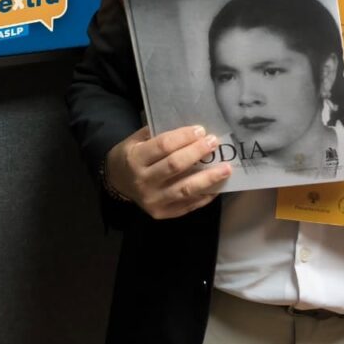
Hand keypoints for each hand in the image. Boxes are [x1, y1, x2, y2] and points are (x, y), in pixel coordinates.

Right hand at [105, 125, 232, 219]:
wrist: (117, 183)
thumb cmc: (131, 156)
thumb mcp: (136, 140)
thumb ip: (158, 134)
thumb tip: (190, 129)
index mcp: (135, 159)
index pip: (163, 146)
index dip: (184, 137)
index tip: (201, 130)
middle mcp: (143, 181)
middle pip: (175, 166)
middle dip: (197, 153)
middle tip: (214, 143)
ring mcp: (153, 200)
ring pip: (185, 189)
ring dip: (208, 178)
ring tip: (226, 168)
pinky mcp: (162, 213)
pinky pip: (187, 205)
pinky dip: (204, 196)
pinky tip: (218, 187)